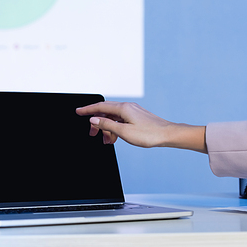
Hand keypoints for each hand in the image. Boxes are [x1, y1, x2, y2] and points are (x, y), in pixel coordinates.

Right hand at [76, 101, 206, 152]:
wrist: (168, 135)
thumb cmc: (149, 134)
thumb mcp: (124, 132)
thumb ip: (107, 125)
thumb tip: (94, 120)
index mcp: (123, 108)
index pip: (100, 107)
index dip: (87, 110)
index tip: (78, 112)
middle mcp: (127, 107)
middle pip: (105, 111)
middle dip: (96, 121)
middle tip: (91, 133)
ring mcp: (132, 111)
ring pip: (113, 117)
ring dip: (107, 127)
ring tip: (106, 140)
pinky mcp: (136, 116)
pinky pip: (120, 120)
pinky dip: (115, 127)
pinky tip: (115, 137)